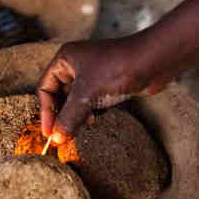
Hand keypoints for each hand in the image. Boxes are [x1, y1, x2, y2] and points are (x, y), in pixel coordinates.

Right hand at [37, 37, 169, 142]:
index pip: (45, 88)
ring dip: (76, 116)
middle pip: (59, 96)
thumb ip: (69, 117)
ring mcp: (92, 74)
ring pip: (76, 101)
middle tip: (61, 137)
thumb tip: (55, 138)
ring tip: (80, 128)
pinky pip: (91, 102)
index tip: (49, 134)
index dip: (45, 112)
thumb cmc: (117, 69)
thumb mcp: (87, 95)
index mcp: (65, 59)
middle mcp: (76, 65)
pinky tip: (95, 120)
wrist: (154, 62)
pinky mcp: (107, 84)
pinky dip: (90, 113)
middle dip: (61, 115)